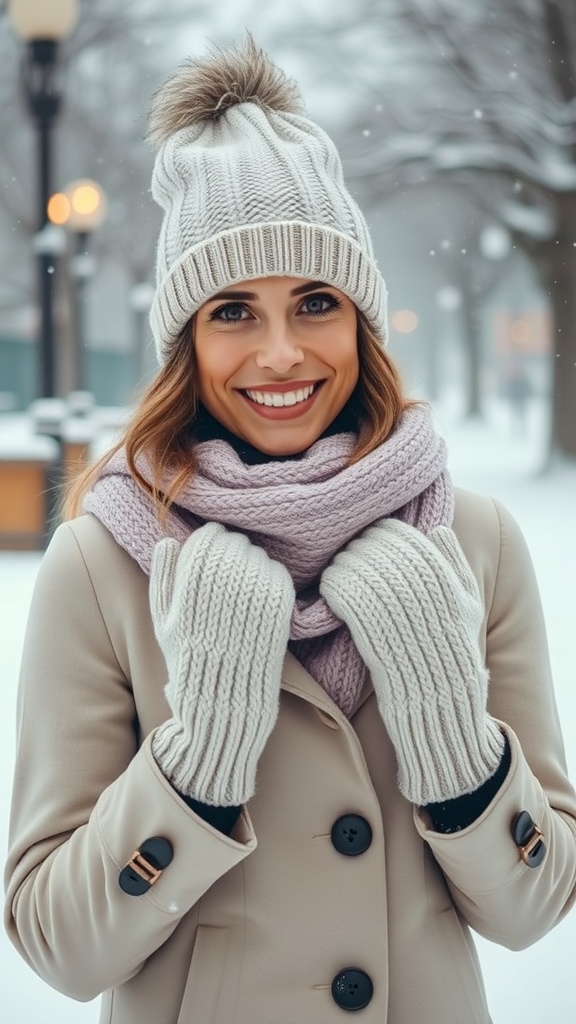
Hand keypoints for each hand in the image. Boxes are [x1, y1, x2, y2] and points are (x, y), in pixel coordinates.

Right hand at [150, 522, 294, 804]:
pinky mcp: (275, 620)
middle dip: (237, 550)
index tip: (216, 552)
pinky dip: (275, 581)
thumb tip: (167, 542)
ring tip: (252, 583)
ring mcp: (247, 607)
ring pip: (259, 558)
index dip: (214, 540)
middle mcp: (214, 597)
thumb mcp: (164, 627)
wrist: (221, 716)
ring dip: (257, 563)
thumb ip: (162, 581)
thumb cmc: (190, 670)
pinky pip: (279, 580)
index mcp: (184, 594)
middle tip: (238, 564)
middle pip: (235, 544)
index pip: (207, 538)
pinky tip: (270, 596)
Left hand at [320, 519, 503, 803]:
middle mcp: (437, 605)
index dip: (386, 534)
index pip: (411, 540)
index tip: (370, 538)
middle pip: (384, 553)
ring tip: (334, 573)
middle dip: (361, 548)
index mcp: (455, 592)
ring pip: (364, 575)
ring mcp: (409, 627)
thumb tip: (439, 531)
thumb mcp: (467, 616)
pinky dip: (337, 593)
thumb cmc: (451, 668)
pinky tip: (329, 596)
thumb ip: (455, 569)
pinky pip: (353, 605)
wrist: (446, 727)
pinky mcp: (383, 650)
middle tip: (345, 551)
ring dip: (344, 567)